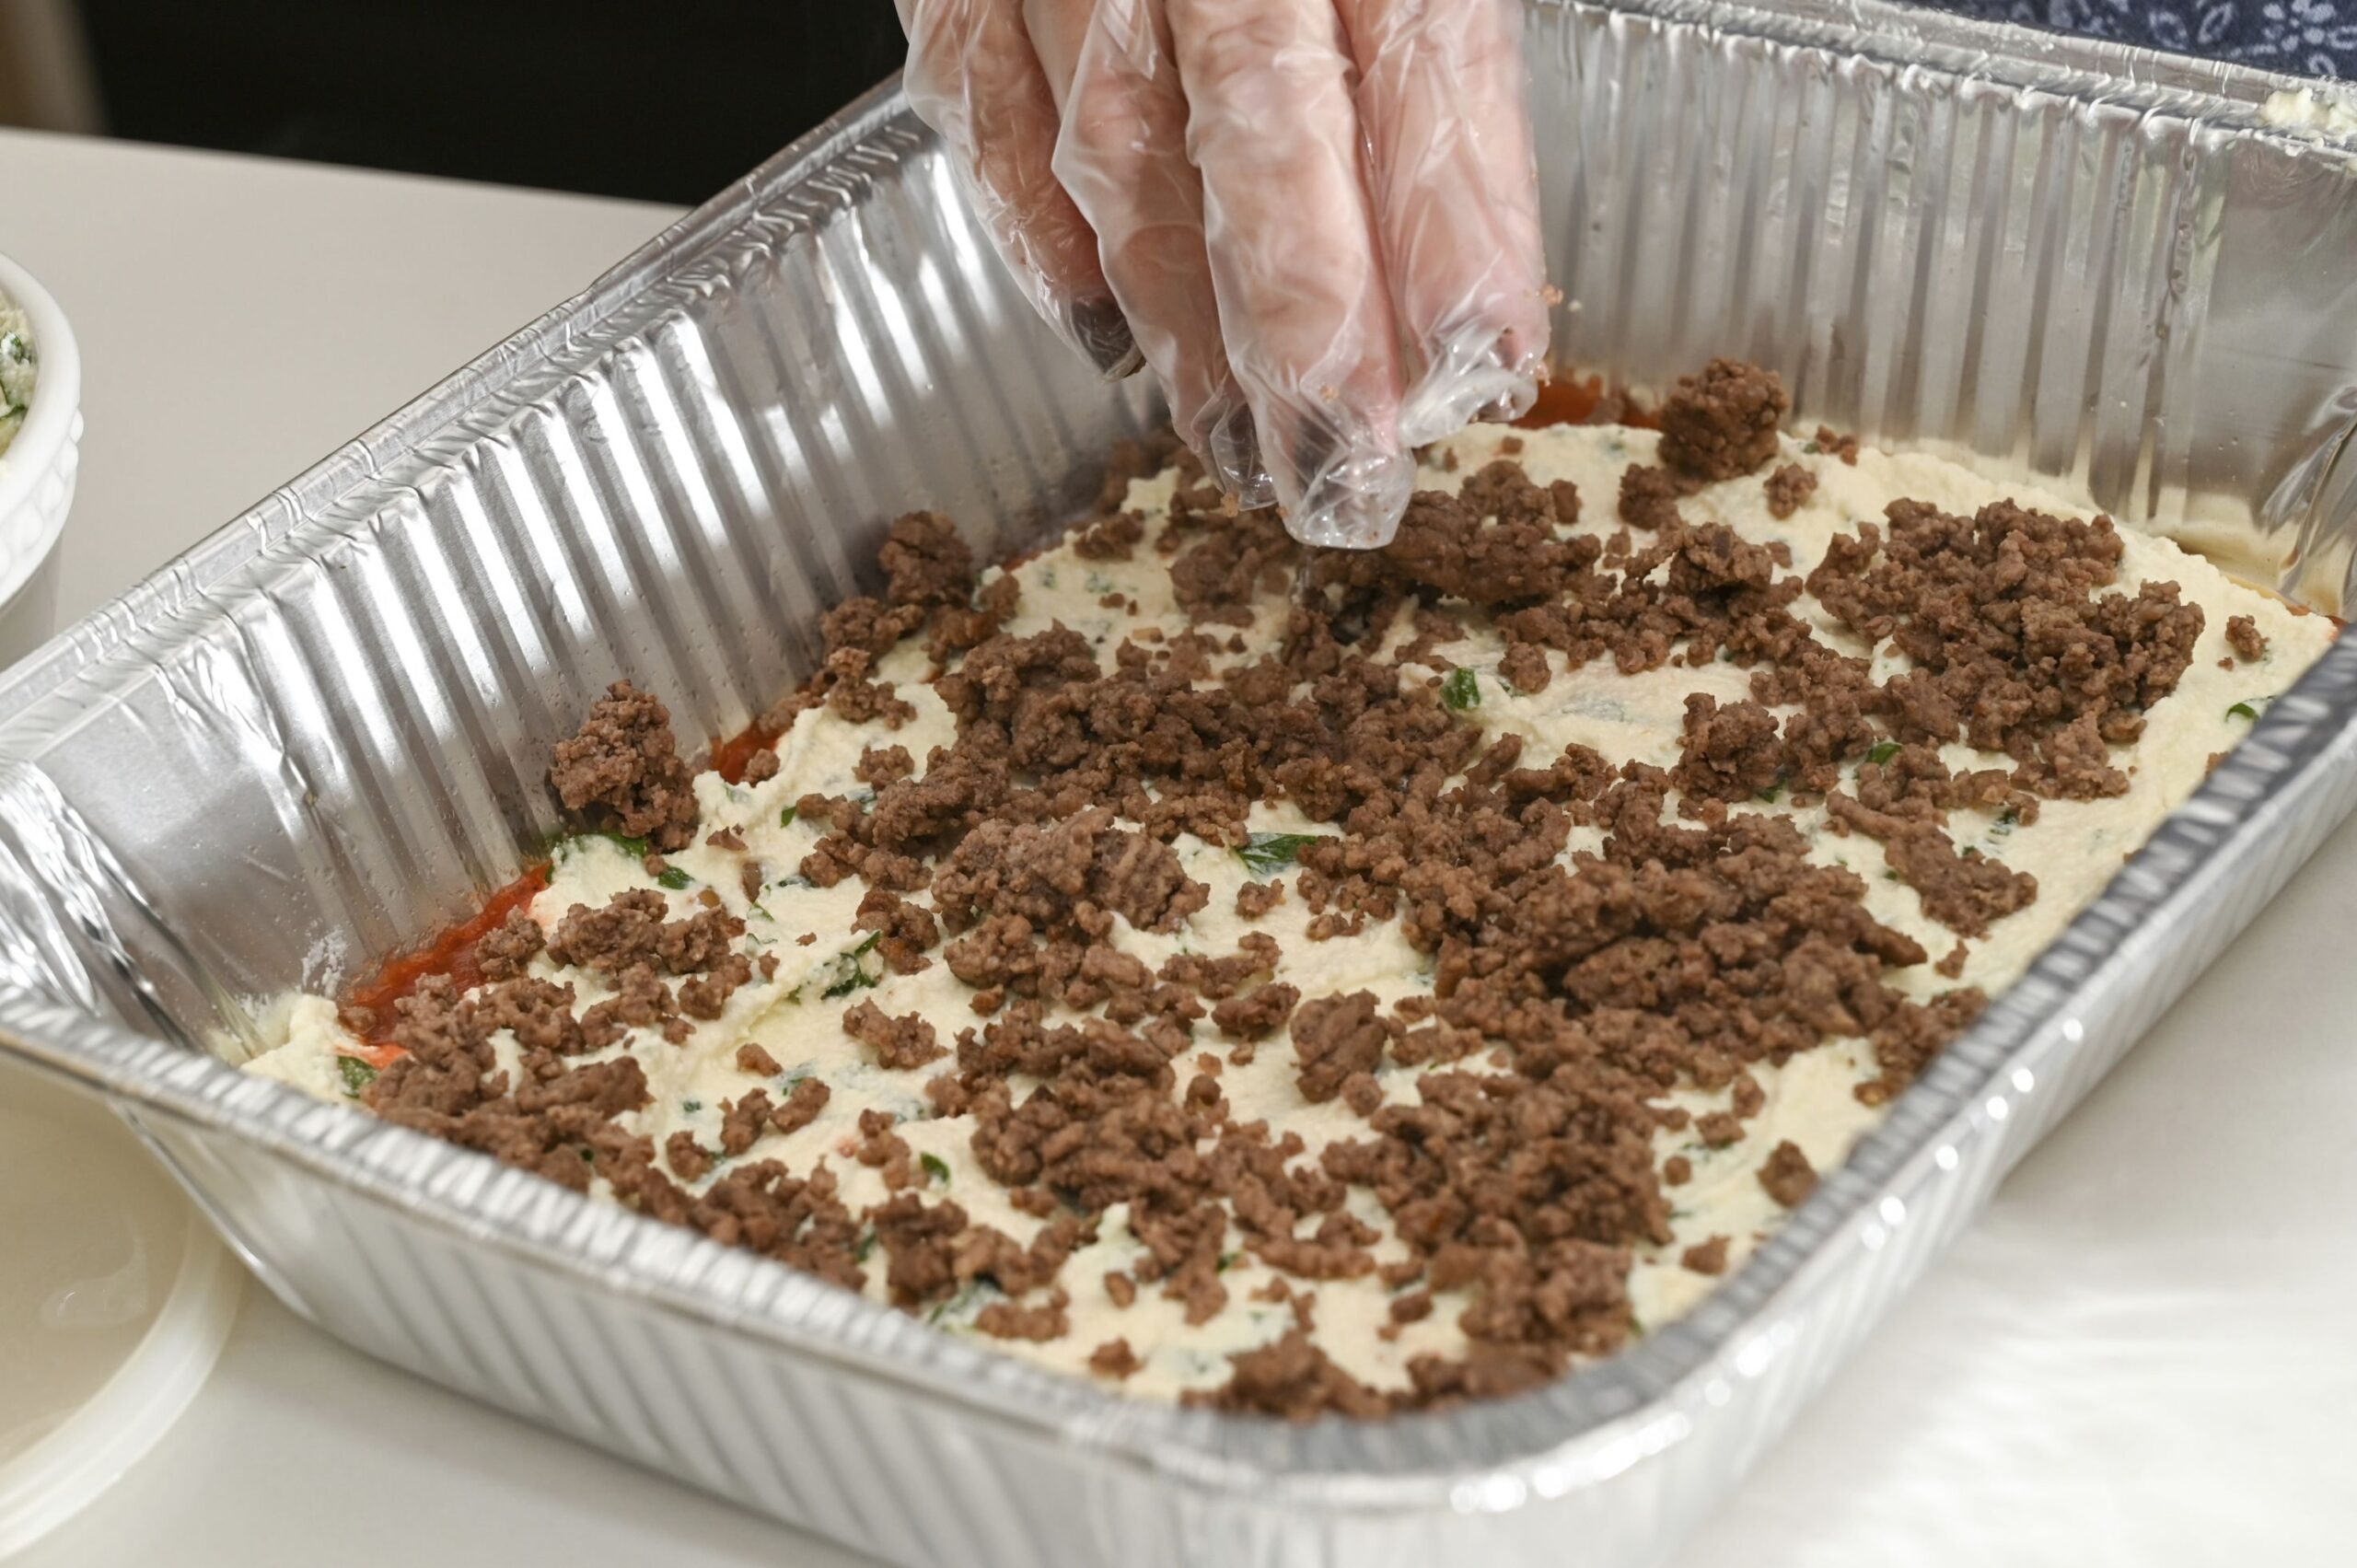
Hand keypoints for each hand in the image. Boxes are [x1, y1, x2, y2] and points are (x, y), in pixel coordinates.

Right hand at [894, 0, 1550, 547]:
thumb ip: (1438, 57)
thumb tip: (1471, 284)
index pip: (1411, 51)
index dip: (1448, 218)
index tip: (1482, 361)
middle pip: (1257, 131)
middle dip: (1304, 329)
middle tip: (1347, 481)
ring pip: (1116, 148)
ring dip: (1182, 320)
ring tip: (1241, 445)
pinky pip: (988, 107)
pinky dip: (1044, 234)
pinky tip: (1101, 329)